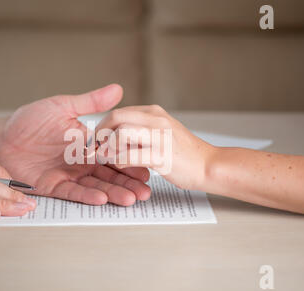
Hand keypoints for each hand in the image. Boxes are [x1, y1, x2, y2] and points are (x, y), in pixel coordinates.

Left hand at [0, 84, 150, 205]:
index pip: (114, 152)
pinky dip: (88, 195)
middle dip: (129, 182)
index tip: (149, 165)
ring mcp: (69, 175)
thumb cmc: (28, 122)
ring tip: (131, 198)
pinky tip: (103, 198)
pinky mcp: (54, 187)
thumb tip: (118, 89)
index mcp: (87, 143)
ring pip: (96, 186)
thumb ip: (90, 102)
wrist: (0, 140)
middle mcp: (81, 162)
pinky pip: (73, 192)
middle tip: (146, 190)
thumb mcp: (62, 107)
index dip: (131, 159)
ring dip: (114, 192)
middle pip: (110, 173)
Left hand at [94, 105, 216, 189]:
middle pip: (117, 117)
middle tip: (95, 147)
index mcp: (154, 113)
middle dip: (101, 133)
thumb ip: (141, 130)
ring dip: (108, 146)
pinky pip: (131, 155)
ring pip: (122, 133)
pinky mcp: (161, 156)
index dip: (103, 125)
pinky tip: (116, 164)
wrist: (209, 164)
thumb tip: (116, 135)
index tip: (97, 139)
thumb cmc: (184, 153)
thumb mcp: (162, 131)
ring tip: (102, 157)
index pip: (120, 112)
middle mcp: (156, 120)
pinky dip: (119, 160)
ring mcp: (160, 136)